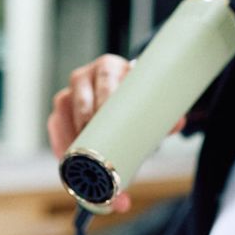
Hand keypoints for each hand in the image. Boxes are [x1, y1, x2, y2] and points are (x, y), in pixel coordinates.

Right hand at [46, 54, 183, 213]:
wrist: (118, 94)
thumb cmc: (133, 99)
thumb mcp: (147, 103)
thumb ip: (165, 114)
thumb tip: (178, 124)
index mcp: (108, 68)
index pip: (104, 81)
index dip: (104, 101)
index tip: (108, 120)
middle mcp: (83, 77)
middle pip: (81, 102)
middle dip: (89, 130)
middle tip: (100, 153)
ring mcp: (68, 94)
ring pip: (65, 118)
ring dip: (74, 143)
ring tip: (86, 166)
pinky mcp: (59, 113)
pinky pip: (56, 131)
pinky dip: (63, 149)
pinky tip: (70, 165)